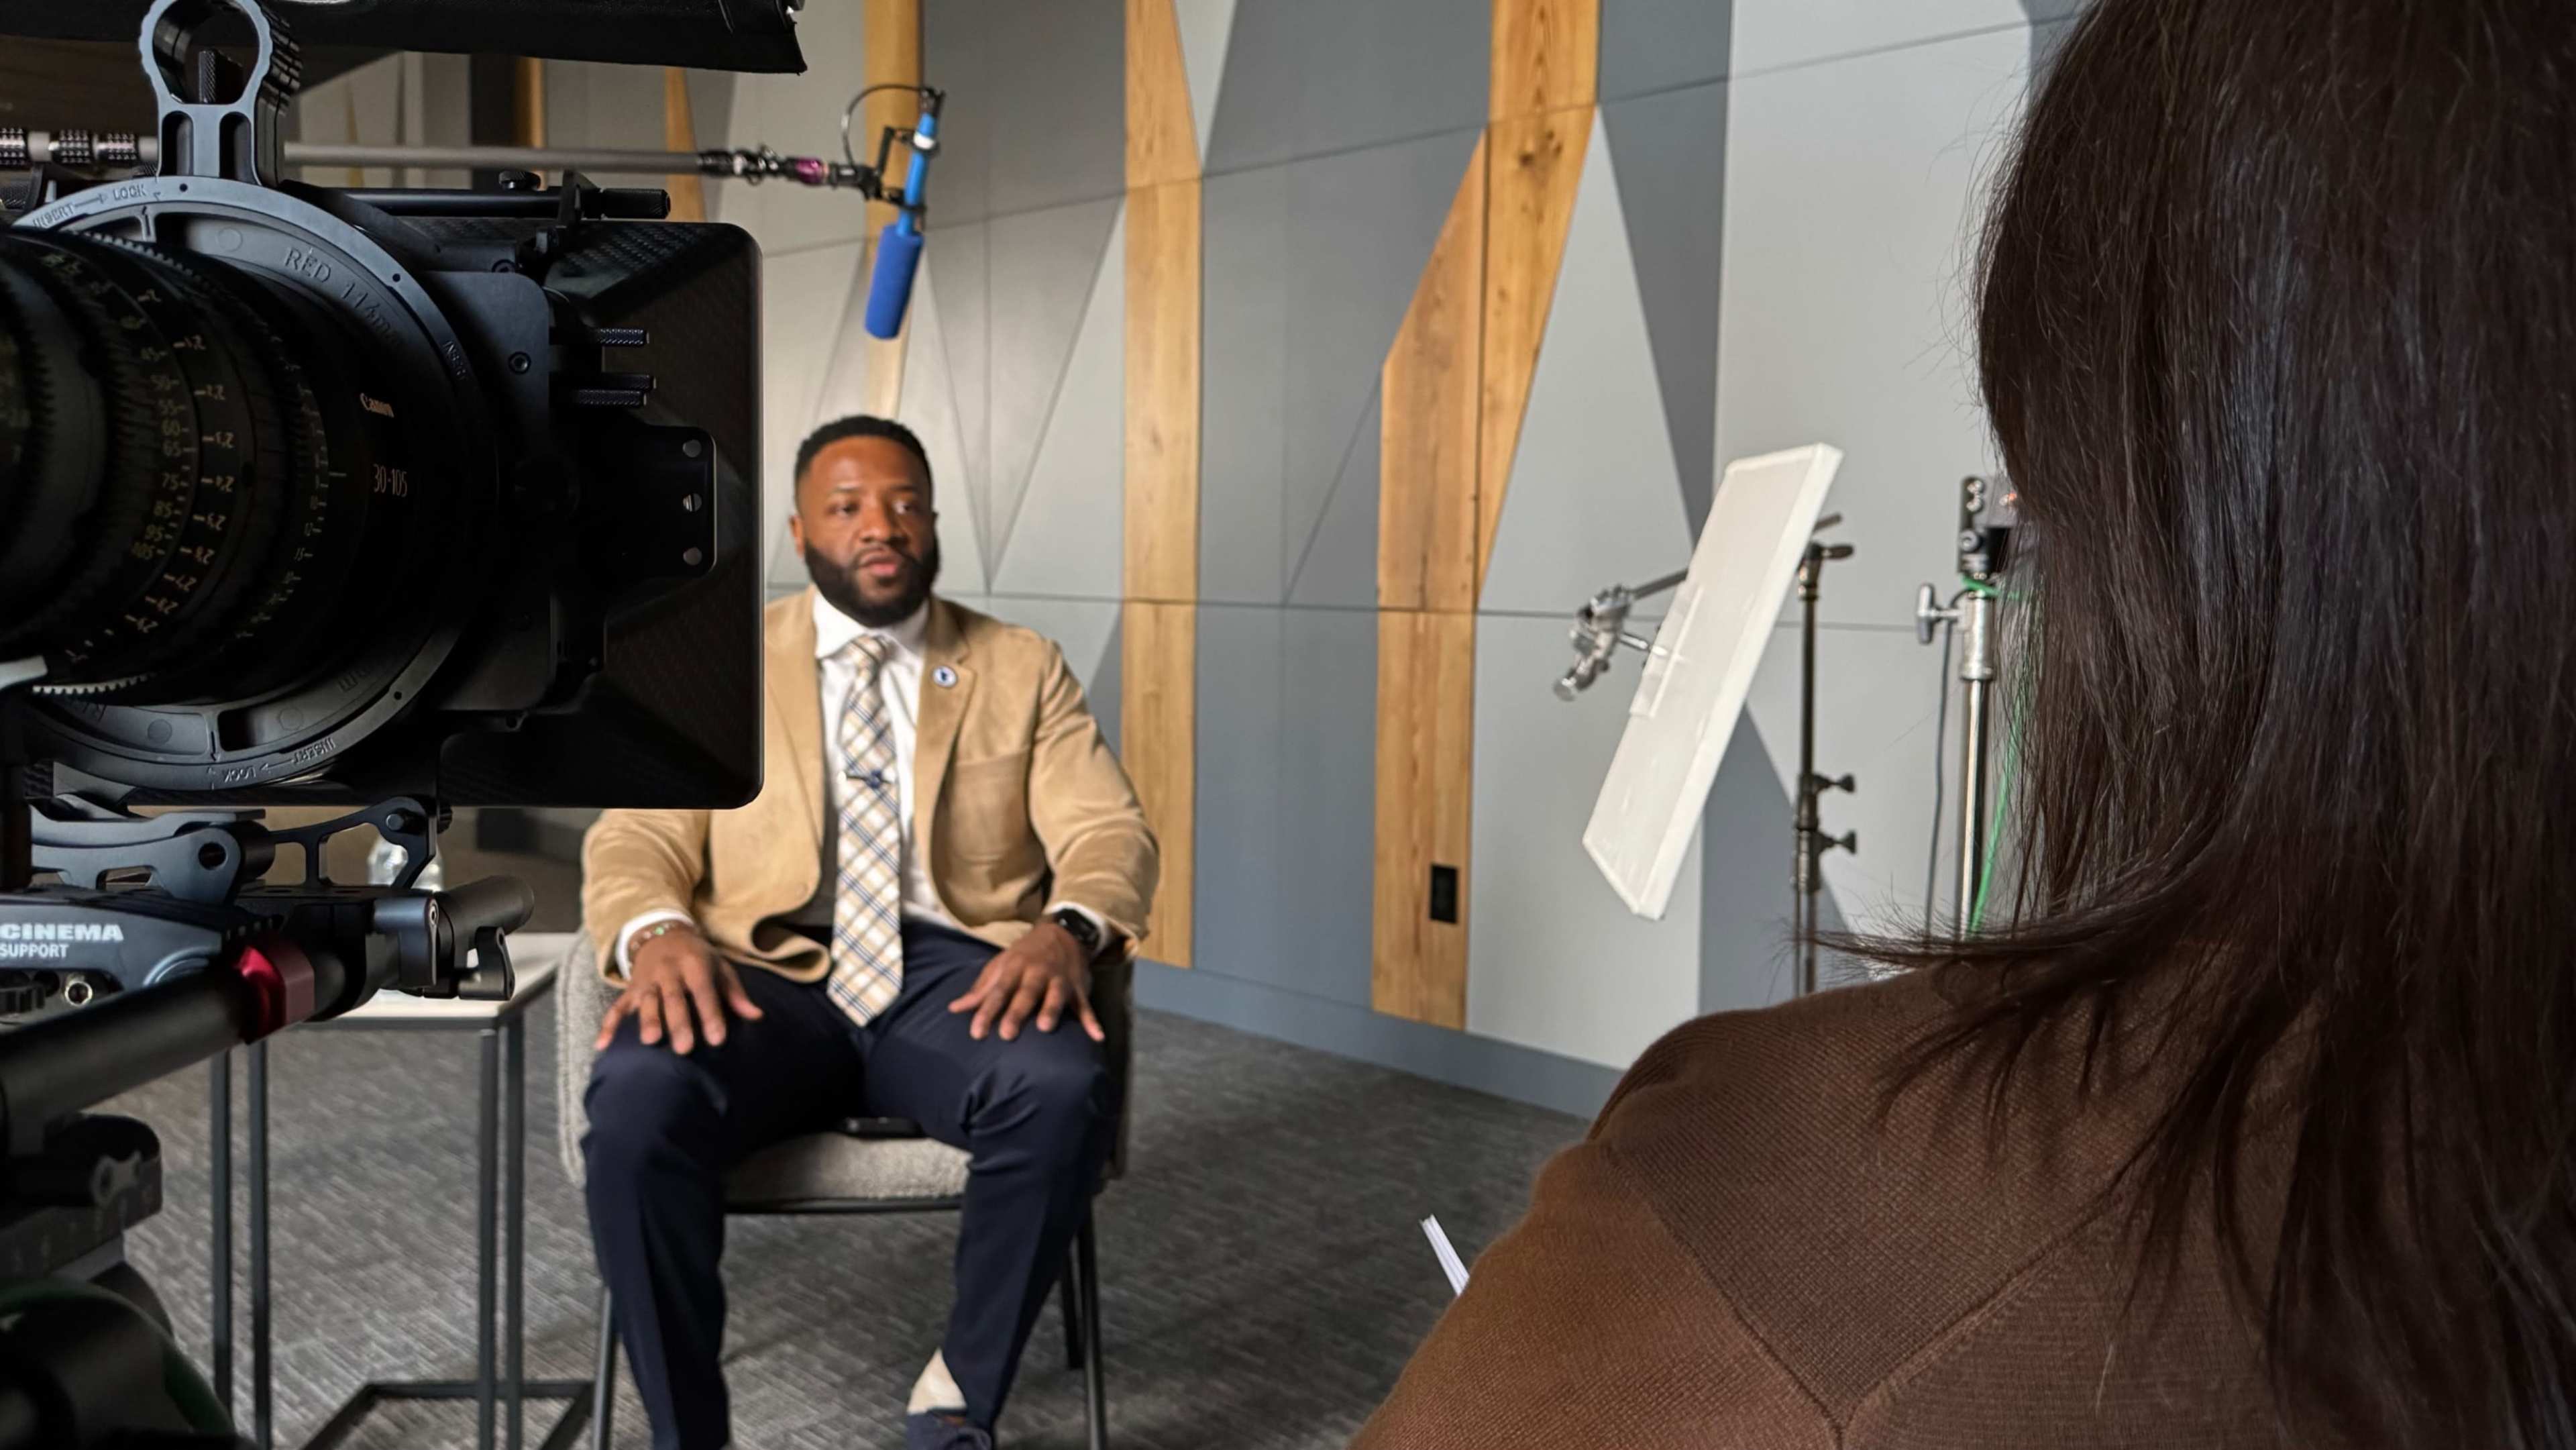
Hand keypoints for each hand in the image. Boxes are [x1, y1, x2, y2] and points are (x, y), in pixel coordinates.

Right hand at [595, 923, 763, 1053]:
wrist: (661, 933)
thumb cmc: (697, 957)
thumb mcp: (719, 966)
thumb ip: (735, 993)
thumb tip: (757, 1016)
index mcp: (694, 964)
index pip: (703, 991)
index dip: (711, 1015)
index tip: (717, 1040)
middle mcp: (668, 972)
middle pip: (673, 999)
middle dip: (678, 1023)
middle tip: (684, 1049)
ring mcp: (646, 981)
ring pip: (645, 1002)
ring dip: (647, 1021)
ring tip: (650, 1042)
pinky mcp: (629, 990)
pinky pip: (616, 1008)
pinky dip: (608, 1026)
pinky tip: (603, 1046)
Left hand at [948, 922, 1102, 1042]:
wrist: (1062, 932)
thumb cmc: (1024, 955)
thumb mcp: (1001, 966)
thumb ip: (981, 990)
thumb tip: (954, 1008)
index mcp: (1015, 967)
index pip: (998, 991)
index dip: (986, 1012)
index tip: (976, 1033)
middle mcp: (1037, 972)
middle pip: (1026, 993)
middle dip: (1017, 1012)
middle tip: (1006, 1034)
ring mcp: (1059, 979)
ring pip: (1056, 995)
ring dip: (1051, 1009)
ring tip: (1045, 1027)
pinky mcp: (1078, 987)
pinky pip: (1085, 1005)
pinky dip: (1091, 1020)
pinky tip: (1097, 1037)